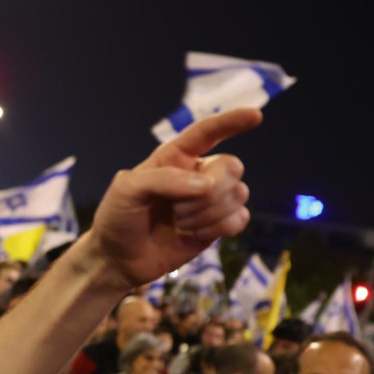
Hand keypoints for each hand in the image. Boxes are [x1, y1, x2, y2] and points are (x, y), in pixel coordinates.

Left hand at [88, 109, 260, 286]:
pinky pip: (240, 219)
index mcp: (174, 157)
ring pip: (239, 194)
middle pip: (231, 166)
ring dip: (207, 213)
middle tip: (177, 208)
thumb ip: (163, 180)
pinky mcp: (218, 225)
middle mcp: (197, 173)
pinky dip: (218, 228)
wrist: (119, 258)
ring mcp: (210, 200)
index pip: (206, 133)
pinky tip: (193, 234)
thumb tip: (205, 184)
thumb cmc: (118, 217)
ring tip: (178, 222)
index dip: (231, 122)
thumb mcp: (127, 190)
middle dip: (211, 189)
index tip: (255, 115)